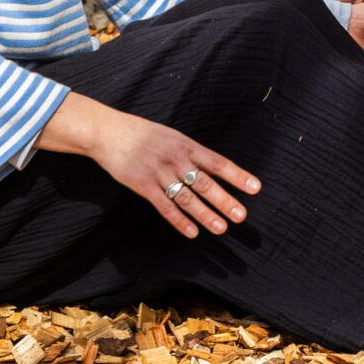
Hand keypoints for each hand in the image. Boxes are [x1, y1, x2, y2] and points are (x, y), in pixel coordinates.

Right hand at [35, 94, 260, 238]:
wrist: (109, 132)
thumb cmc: (143, 134)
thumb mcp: (171, 136)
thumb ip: (190, 152)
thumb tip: (213, 168)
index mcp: (186, 145)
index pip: (218, 162)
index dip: (237, 176)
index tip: (255, 188)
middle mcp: (176, 158)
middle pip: (205, 183)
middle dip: (225, 200)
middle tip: (242, 216)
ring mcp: (159, 173)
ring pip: (187, 198)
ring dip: (205, 215)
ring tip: (222, 228)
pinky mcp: (142, 185)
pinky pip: (164, 206)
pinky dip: (179, 220)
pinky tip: (192, 232)